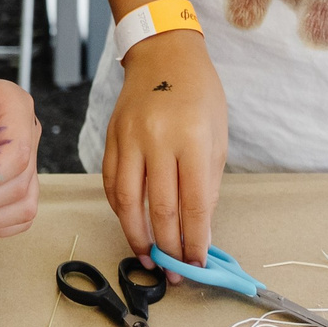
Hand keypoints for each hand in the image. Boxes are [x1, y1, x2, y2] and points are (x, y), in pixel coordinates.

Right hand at [100, 31, 224, 266]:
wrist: (164, 54)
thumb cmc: (199, 94)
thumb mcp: (216, 137)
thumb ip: (207, 185)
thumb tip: (199, 231)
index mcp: (191, 139)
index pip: (193, 205)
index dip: (194, 241)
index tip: (197, 264)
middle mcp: (157, 139)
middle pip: (160, 209)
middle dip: (168, 248)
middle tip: (174, 272)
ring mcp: (129, 138)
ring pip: (128, 202)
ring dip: (137, 236)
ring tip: (147, 258)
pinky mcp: (111, 138)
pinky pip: (112, 183)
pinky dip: (120, 209)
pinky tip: (131, 224)